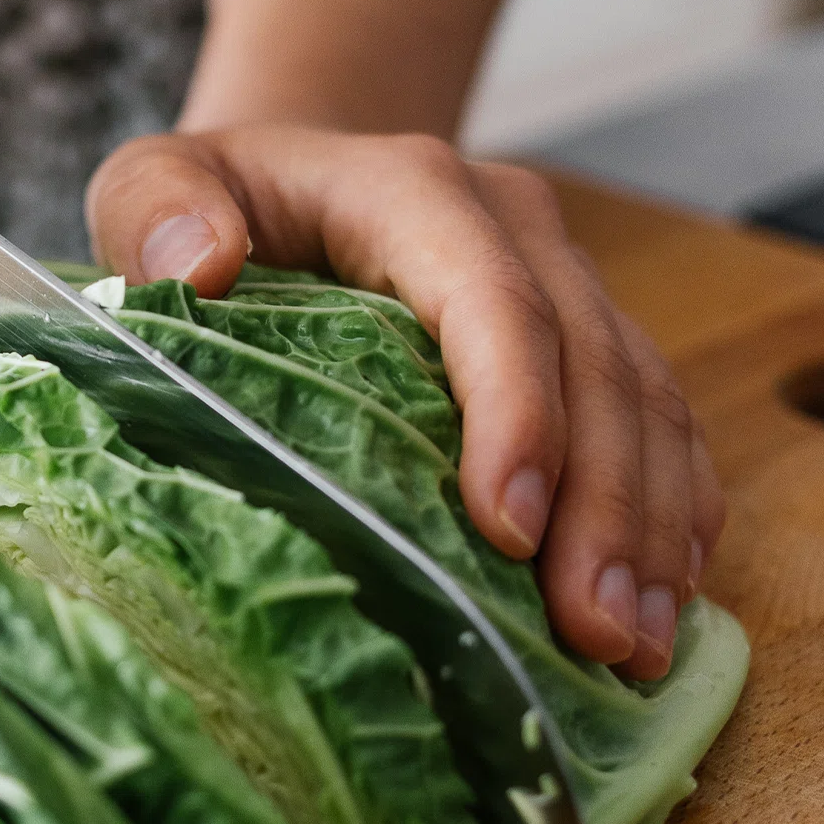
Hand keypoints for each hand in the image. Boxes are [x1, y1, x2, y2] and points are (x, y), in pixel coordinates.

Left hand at [88, 127, 724, 679]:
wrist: (303, 176)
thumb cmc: (222, 202)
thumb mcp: (150, 179)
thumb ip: (152, 205)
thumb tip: (201, 266)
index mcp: (417, 192)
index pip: (493, 300)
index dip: (517, 413)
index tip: (510, 532)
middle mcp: (519, 232)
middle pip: (595, 368)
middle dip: (606, 508)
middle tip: (597, 632)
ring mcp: (572, 284)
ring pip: (646, 401)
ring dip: (652, 529)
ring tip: (635, 647)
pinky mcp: (597, 340)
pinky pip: (664, 424)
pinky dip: (673, 515)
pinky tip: (663, 604)